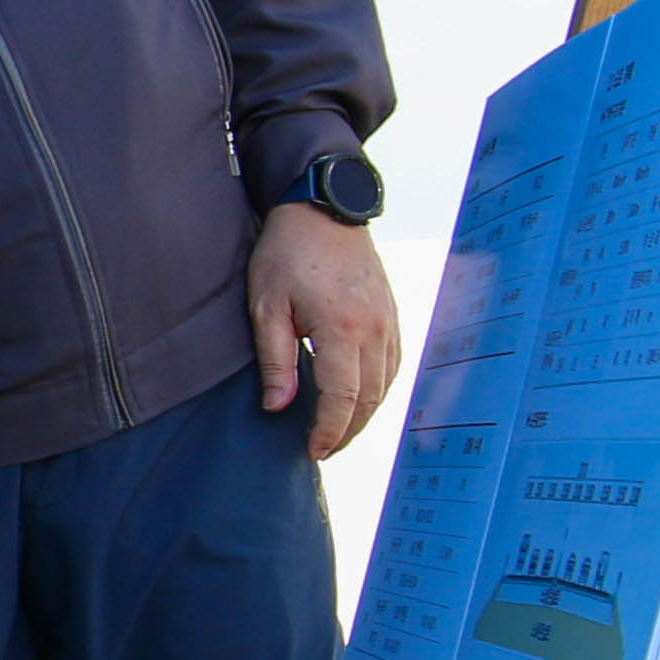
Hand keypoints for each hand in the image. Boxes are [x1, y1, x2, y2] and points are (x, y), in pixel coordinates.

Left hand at [250, 201, 400, 458]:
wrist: (321, 208)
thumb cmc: (286, 254)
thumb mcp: (266, 305)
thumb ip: (276, 360)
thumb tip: (278, 407)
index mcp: (342, 328)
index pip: (344, 397)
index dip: (330, 430)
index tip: (314, 450)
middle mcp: (375, 328)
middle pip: (370, 397)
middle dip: (348, 430)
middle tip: (324, 449)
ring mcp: (389, 319)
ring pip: (386, 384)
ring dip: (365, 414)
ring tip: (338, 431)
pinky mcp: (392, 312)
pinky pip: (393, 362)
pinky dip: (378, 388)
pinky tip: (360, 398)